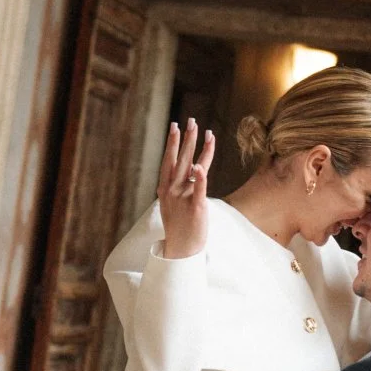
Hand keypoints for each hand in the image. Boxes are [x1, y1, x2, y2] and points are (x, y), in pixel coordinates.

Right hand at [158, 119, 214, 259]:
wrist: (181, 250)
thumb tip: (190, 168)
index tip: (174, 126)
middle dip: (186, 139)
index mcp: (165, 189)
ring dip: (198, 148)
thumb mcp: (173, 203)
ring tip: (205, 132)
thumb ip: (179, 185)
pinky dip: (200, 177)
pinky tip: (201, 166)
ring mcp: (184, 198)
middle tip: (191, 120)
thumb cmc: (179, 226)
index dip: (172, 143)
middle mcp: (173, 190)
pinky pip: (199, 188)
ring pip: (192, 167)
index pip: (169, 160)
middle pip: (180, 159)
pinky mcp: (196, 207)